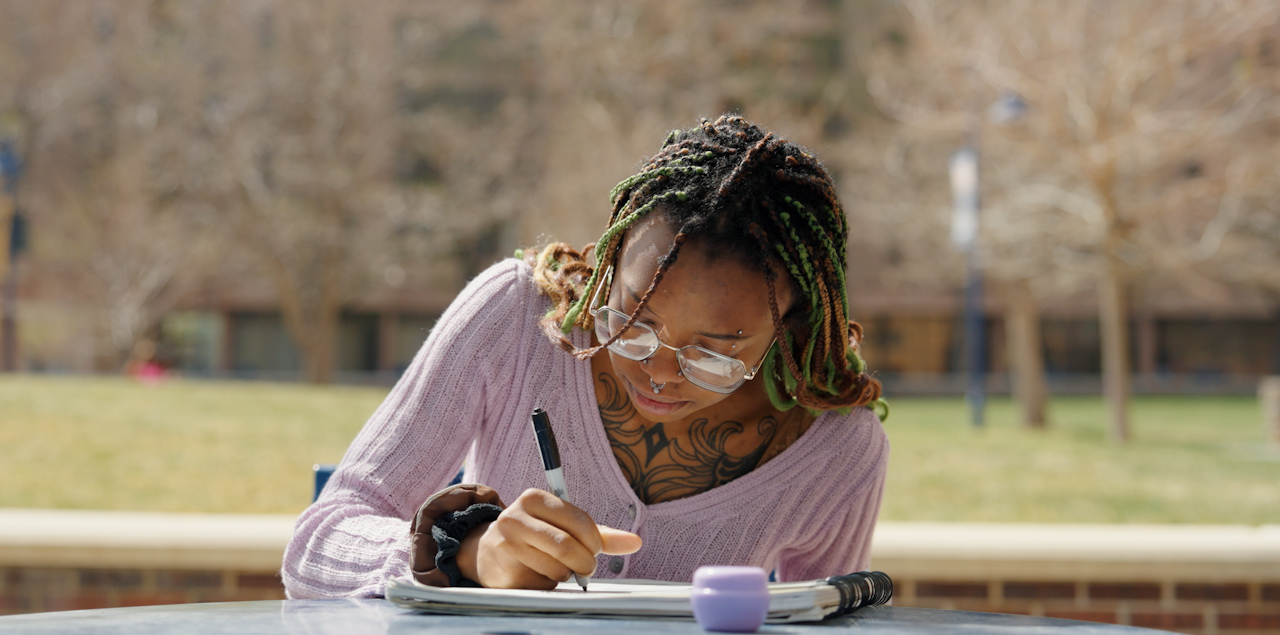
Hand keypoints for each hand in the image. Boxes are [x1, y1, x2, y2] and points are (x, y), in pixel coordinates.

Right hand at [457, 488, 641, 588]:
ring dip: (567, 575)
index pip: (578, 520)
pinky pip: (542, 584)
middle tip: (587, 568)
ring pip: (556, 568)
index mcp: (534, 499)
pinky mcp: (504, 571)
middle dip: (585, 563)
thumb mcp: (563, 526)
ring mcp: (507, 545)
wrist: (488, 553)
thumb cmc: (535, 536)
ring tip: (560, 568)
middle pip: (566, 546)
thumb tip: (635, 542)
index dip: (594, 541)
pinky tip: (540, 575)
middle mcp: (515, 517)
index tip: (595, 549)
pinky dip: (550, 585)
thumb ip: (599, 533)